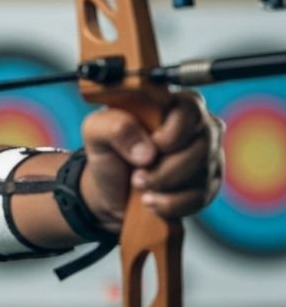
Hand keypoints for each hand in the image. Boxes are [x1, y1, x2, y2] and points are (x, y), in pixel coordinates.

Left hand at [79, 91, 223, 231]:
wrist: (111, 191)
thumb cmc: (109, 153)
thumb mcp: (96, 132)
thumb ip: (114, 126)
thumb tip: (147, 151)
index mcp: (171, 103)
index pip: (191, 109)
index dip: (173, 132)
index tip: (152, 146)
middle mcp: (197, 125)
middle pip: (203, 143)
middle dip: (166, 167)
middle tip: (137, 176)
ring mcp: (208, 155)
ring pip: (203, 171)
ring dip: (166, 185)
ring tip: (140, 186)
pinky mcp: (209, 183)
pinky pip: (202, 196)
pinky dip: (172, 204)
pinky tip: (152, 201)